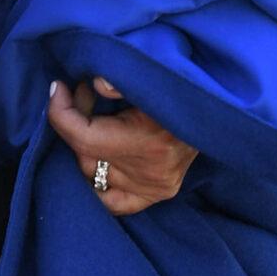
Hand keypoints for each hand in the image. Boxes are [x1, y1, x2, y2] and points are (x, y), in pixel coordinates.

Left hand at [47, 75, 197, 217]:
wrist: (219, 109)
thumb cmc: (182, 87)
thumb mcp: (156, 75)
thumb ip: (124, 78)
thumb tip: (96, 83)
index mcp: (148, 142)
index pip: (83, 137)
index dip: (60, 111)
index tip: (57, 88)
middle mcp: (150, 173)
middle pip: (85, 153)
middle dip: (75, 120)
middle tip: (81, 92)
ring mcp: (154, 187)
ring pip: (92, 173)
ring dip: (84, 144)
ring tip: (92, 116)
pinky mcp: (158, 193)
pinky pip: (111, 200)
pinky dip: (96, 180)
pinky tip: (94, 156)